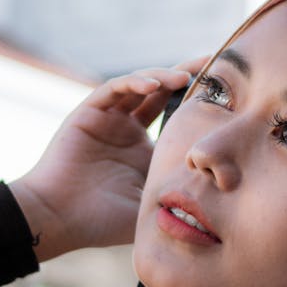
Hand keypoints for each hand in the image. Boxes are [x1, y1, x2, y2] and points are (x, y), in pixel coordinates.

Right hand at [10, 59, 206, 259]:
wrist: (60, 220)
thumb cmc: (102, 221)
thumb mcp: (151, 205)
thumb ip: (177, 196)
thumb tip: (220, 202)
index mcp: (144, 150)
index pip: (175, 117)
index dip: (196, 103)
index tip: (226, 95)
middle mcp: (127, 129)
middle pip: (161, 92)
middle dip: (186, 76)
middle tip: (213, 65)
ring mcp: (108, 119)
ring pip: (140, 85)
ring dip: (162, 77)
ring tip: (184, 78)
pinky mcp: (88, 113)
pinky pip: (114, 89)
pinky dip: (134, 82)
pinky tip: (154, 85)